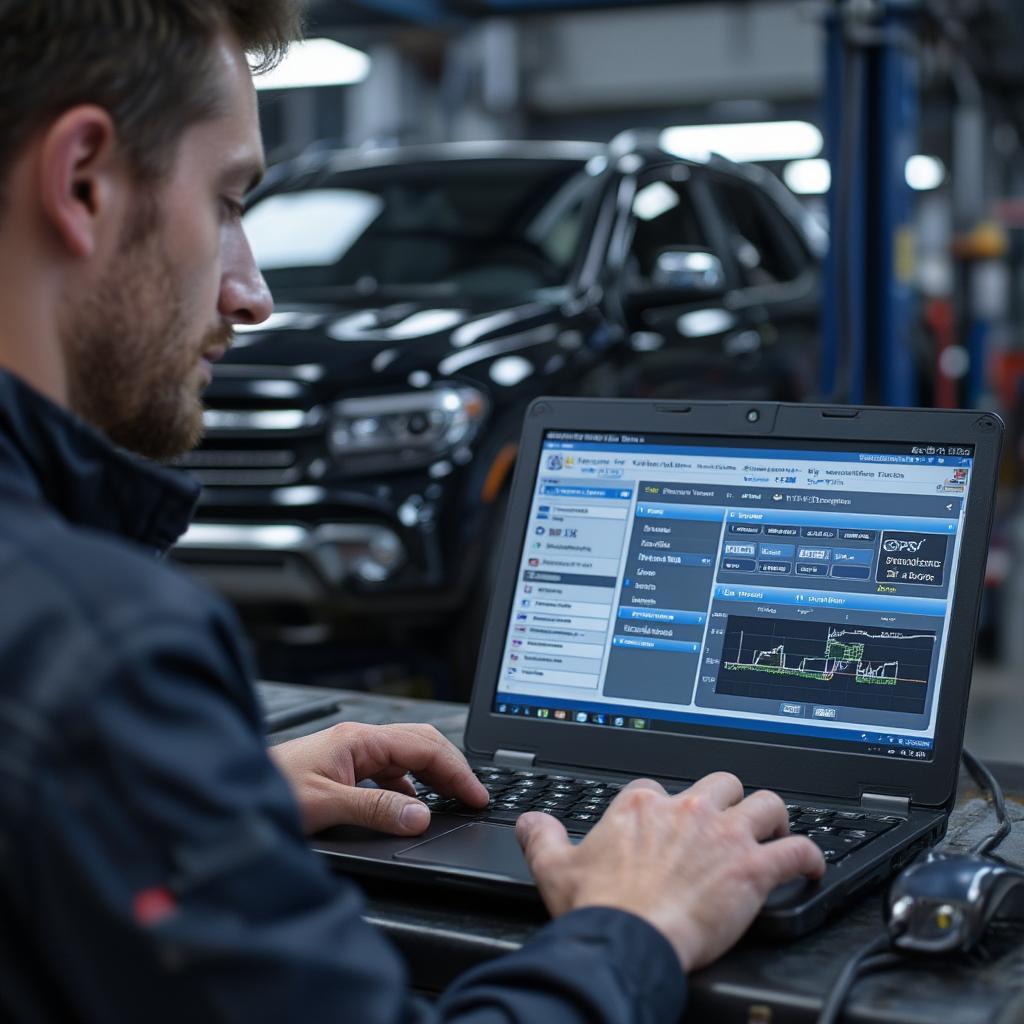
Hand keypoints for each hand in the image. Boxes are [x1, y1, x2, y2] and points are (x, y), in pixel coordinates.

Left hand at [270, 722, 487, 836]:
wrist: (225, 791)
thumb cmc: (264, 790)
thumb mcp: (325, 806)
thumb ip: (376, 810)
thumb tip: (421, 816)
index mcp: (358, 740)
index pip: (423, 746)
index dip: (455, 770)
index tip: (476, 794)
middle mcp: (356, 742)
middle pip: (419, 745)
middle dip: (450, 768)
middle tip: (474, 796)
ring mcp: (348, 756)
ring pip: (403, 760)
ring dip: (430, 779)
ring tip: (450, 802)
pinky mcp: (339, 772)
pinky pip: (385, 775)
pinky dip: (406, 790)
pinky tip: (408, 810)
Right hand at [516, 772, 824, 972]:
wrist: (628, 940)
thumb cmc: (598, 908)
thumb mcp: (554, 867)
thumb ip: (542, 837)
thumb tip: (530, 821)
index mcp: (642, 806)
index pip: (661, 788)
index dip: (667, 808)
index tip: (669, 827)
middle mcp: (686, 810)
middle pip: (721, 782)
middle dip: (727, 799)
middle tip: (727, 822)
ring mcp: (723, 835)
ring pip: (765, 803)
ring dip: (772, 817)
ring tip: (774, 831)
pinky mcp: (751, 868)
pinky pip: (795, 850)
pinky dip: (808, 856)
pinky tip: (811, 865)